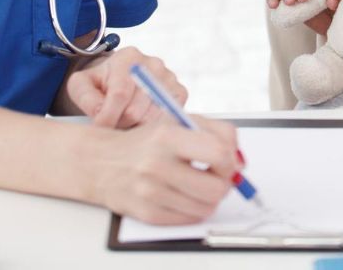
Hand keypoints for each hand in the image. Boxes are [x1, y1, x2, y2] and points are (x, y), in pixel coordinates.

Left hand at [65, 46, 186, 129]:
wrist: (117, 78)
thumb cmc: (98, 84)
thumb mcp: (81, 85)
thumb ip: (85, 97)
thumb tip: (101, 115)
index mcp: (128, 57)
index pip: (120, 94)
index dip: (107, 117)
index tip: (97, 129)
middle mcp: (153, 64)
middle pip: (136, 111)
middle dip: (119, 125)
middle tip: (111, 125)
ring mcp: (169, 78)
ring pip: (151, 120)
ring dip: (134, 129)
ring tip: (124, 123)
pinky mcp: (180, 93)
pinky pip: (168, 120)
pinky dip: (152, 128)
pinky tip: (140, 124)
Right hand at [86, 111, 239, 225]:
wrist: (102, 162)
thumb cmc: (146, 141)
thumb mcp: (178, 121)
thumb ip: (216, 132)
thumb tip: (240, 162)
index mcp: (168, 135)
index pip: (218, 153)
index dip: (230, 161)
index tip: (228, 162)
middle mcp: (158, 165)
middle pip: (215, 188)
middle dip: (223, 184)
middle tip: (217, 177)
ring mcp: (151, 192)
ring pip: (205, 208)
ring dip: (209, 199)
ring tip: (199, 185)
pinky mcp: (147, 214)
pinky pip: (187, 220)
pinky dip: (193, 210)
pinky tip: (184, 195)